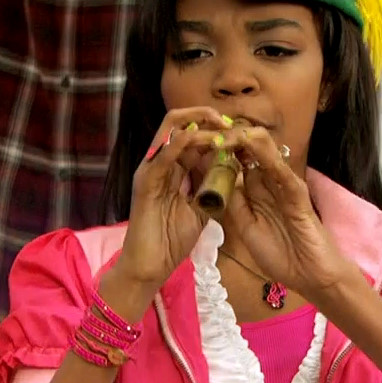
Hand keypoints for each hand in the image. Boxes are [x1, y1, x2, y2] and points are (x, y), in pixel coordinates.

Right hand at [108, 108, 231, 295]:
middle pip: (179, 122)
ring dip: (197, 126)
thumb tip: (232, 169)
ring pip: (170, 131)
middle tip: (229, 123)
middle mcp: (160, 162)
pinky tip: (195, 137)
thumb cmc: (173, 239)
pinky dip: (178, 143)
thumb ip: (212, 187)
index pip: (192, 133)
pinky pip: (161, 156)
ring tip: (220, 127)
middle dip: (205, 116)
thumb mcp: (201, 207)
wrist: (151, 265)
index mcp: (173, 166)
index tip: (237, 131)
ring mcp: (151, 170)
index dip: (214, 127)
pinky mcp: (144, 183)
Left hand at [220, 126, 360, 298]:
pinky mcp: (299, 195)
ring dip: (245, 141)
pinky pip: (283, 173)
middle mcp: (270, 181)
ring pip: (267, 153)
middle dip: (229, 138)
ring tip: (225, 134)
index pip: (237, 159)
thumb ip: (234, 204)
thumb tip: (215, 180)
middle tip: (208, 132)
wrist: (310, 276)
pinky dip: (268, 159)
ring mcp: (285, 185)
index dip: (219, 148)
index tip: (198, 141)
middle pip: (250, 149)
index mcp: (257, 189)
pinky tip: (253, 147)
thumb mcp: (247, 227)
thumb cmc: (280, 254)